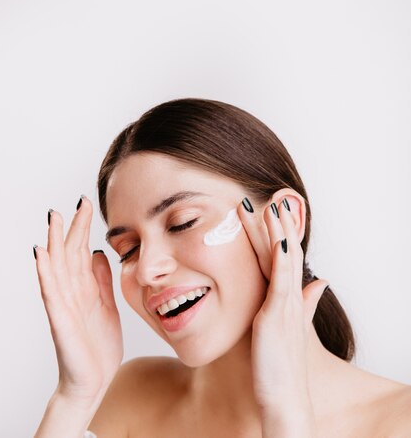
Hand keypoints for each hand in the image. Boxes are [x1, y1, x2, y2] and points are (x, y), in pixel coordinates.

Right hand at [33, 196, 122, 404]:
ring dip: (54, 242)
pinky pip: (51, 294)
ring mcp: (63, 305)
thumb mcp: (106, 305)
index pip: (82, 250)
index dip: (83, 227)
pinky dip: (46, 274)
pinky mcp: (60, 321)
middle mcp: (71, 292)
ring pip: (56, 268)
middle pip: (69, 253)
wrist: (93, 381)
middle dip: (71, 227)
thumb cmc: (97, 346)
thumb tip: (99, 252)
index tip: (87, 203)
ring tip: (53, 220)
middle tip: (73, 202)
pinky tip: (41, 256)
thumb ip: (101, 280)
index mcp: (84, 288)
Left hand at [238, 195, 327, 412]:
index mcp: (287, 296)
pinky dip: (280, 257)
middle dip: (279, 224)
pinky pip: (280, 280)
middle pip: (285, 251)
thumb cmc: (281, 364)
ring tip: (273, 204)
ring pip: (283, 259)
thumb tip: (320, 282)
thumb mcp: (291, 326)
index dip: (280, 232)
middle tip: (273, 195)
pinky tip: (280, 238)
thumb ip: (305, 301)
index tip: (273, 208)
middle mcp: (290, 296)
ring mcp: (285, 303)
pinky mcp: (278, 314)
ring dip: (279, 230)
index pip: (284, 256)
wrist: (284, 397)